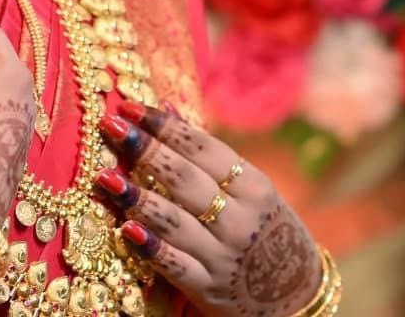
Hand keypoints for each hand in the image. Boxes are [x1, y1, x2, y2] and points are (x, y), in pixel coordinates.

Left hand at [95, 102, 323, 316]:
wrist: (298, 297)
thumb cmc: (263, 227)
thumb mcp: (250, 188)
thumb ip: (207, 152)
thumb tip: (167, 108)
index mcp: (253, 186)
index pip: (203, 148)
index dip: (164, 126)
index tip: (130, 107)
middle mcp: (239, 219)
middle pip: (185, 179)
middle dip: (146, 150)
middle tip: (110, 127)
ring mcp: (223, 256)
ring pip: (175, 220)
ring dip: (138, 197)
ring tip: (105, 175)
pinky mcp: (208, 289)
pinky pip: (174, 265)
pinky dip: (150, 247)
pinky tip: (124, 229)